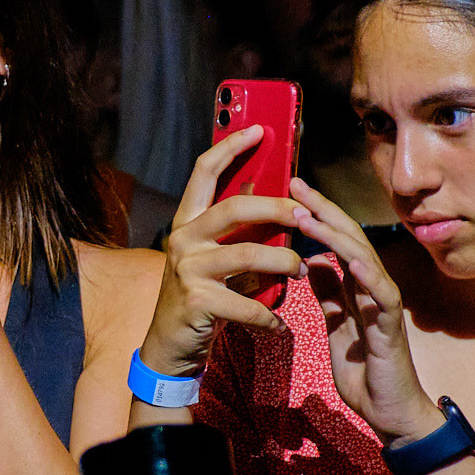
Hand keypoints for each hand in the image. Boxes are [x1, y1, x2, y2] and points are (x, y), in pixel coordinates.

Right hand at [137, 123, 309, 377]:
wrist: (169, 345)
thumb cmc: (200, 295)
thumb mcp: (211, 257)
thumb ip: (235, 232)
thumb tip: (279, 202)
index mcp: (186, 221)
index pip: (204, 171)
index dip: (231, 146)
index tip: (260, 129)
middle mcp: (182, 239)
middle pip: (233, 208)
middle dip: (276, 208)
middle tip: (305, 215)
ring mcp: (187, 270)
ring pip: (247, 255)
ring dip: (283, 263)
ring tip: (301, 270)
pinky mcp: (197, 302)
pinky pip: (246, 303)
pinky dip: (268, 315)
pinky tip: (278, 322)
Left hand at [287, 178, 442, 444]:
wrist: (389, 413)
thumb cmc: (366, 370)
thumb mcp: (336, 327)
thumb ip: (329, 295)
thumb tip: (312, 262)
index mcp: (358, 286)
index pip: (335, 240)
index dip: (315, 214)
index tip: (289, 191)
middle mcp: (374, 288)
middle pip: (349, 239)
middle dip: (322, 210)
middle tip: (295, 185)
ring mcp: (385, 305)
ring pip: (364, 259)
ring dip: (336, 236)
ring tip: (309, 215)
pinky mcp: (392, 329)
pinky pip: (384, 297)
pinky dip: (369, 277)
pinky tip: (352, 261)